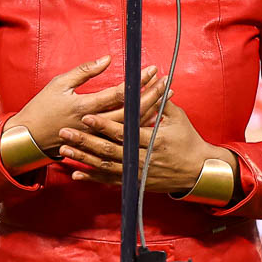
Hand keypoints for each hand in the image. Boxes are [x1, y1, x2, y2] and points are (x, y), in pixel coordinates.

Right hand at [5, 56, 162, 154]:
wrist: (30, 138)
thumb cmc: (43, 108)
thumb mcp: (60, 84)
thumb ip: (85, 71)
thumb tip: (107, 59)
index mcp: (85, 106)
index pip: (119, 93)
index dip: (138, 82)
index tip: (152, 70)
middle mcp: (94, 123)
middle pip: (131, 111)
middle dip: (152, 96)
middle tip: (167, 83)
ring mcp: (97, 137)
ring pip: (131, 126)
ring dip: (150, 110)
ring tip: (165, 98)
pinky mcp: (97, 145)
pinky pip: (124, 137)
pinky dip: (140, 126)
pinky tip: (152, 116)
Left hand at [58, 93, 228, 195]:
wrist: (197, 171)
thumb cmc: (187, 141)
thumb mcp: (178, 119)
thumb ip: (161, 102)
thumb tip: (153, 79)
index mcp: (154, 141)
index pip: (124, 132)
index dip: (104, 125)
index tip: (86, 116)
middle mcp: (144, 159)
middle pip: (109, 150)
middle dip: (85, 141)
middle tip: (64, 132)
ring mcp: (138, 173)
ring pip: (106, 167)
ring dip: (83, 158)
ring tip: (64, 149)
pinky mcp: (135, 183)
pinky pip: (110, 181)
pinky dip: (93, 178)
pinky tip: (76, 173)